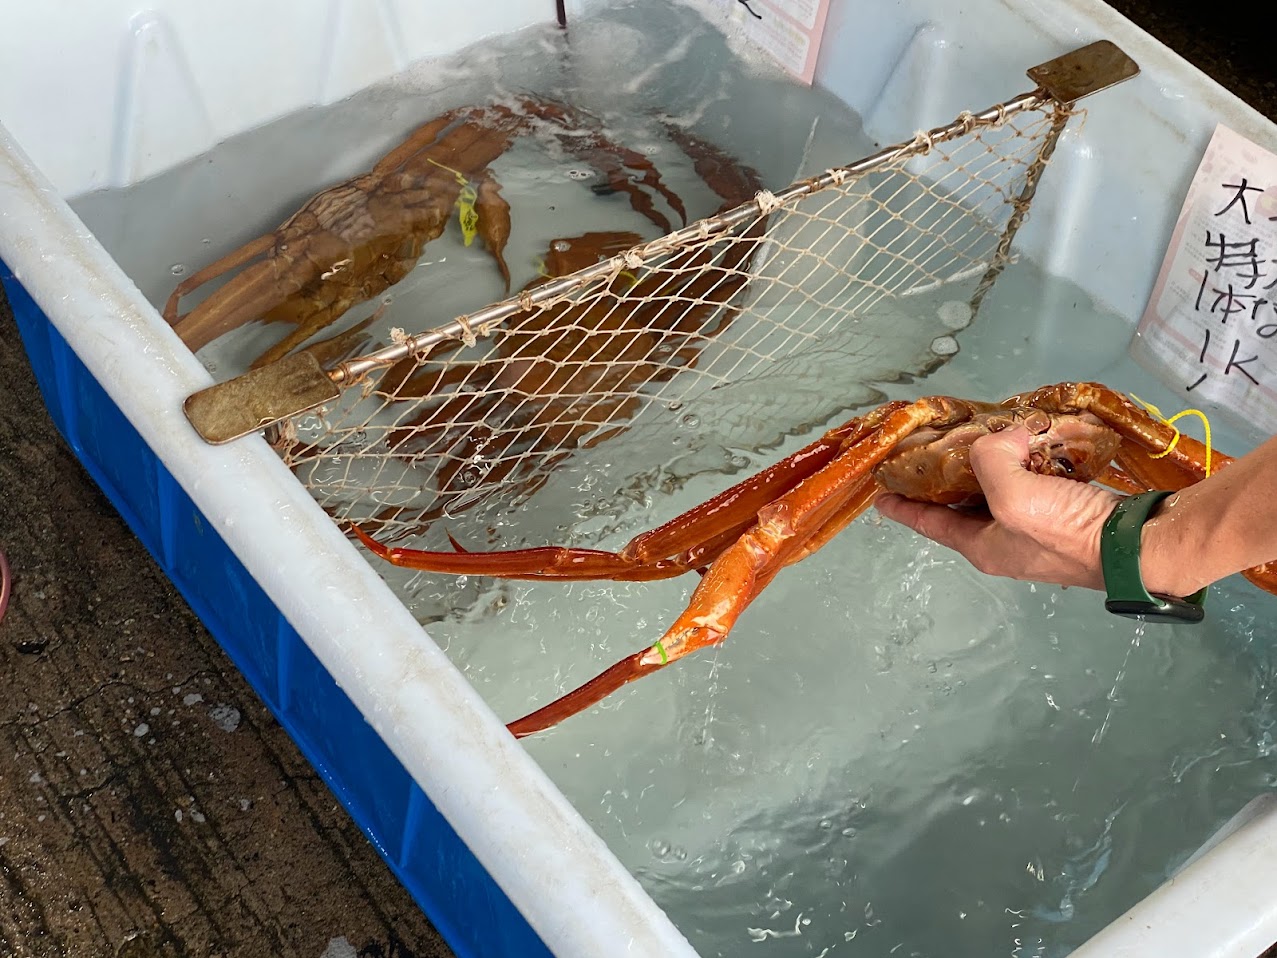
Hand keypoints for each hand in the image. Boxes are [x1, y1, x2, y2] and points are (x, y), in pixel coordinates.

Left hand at [874, 425, 1120, 590]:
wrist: (1138, 546)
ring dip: (990, 466)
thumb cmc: (1067, 531)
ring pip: (999, 492)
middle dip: (946, 480)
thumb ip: (990, 461)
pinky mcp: (1065, 515)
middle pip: (962, 506)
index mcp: (982, 547)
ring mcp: (1036, 531)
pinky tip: (1029, 443)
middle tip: (931, 451)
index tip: (880, 496)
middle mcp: (1005, 542)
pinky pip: (1032, 484)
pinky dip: (1025, 464)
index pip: (929, 524)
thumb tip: (1001, 439)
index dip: (903, 508)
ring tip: (980, 438)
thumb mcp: (1013, 495)